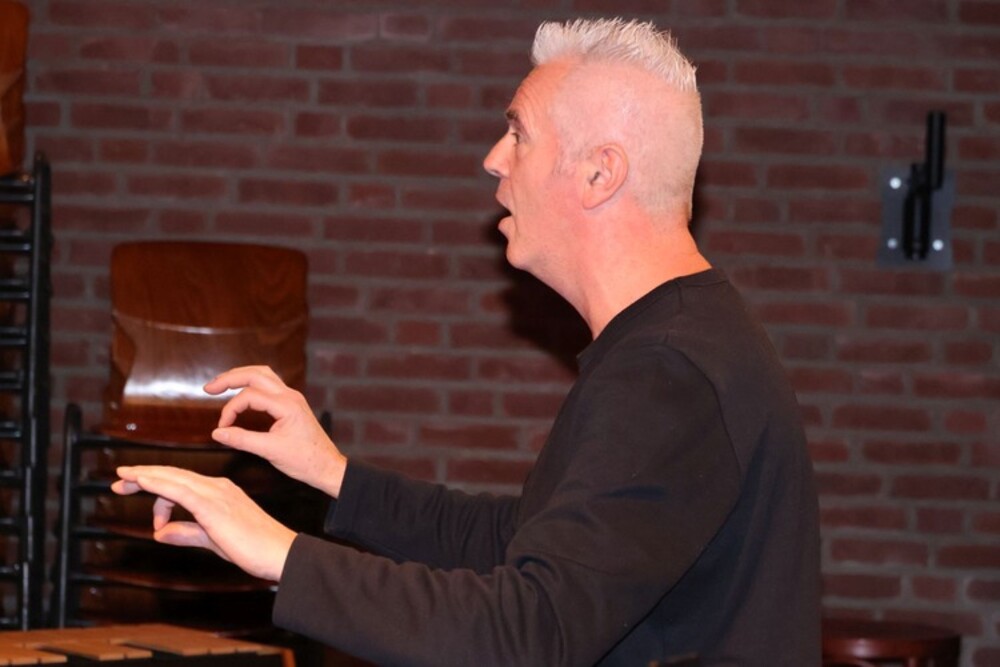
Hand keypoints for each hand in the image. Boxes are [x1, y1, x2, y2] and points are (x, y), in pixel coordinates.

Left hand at [112, 465, 295, 581]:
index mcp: (220, 492)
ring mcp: (216, 493)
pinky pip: (179, 490)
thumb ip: (187, 533)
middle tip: (119, 479)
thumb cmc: (254, 548)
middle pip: (173, 475)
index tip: (136, 493)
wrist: (278, 552)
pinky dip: (157, 483)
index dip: (155, 486)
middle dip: (144, 475)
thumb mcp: (213, 540)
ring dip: (146, 476)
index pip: (181, 483)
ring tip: (123, 479)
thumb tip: (161, 533)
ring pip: (173, 478)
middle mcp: (218, 487)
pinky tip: (141, 481)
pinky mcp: (212, 505)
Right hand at [204, 365, 346, 497]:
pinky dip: (252, 385)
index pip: (250, 396)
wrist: (327, 466)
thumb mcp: (270, 451)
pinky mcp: (291, 404)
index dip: (231, 409)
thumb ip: (242, 440)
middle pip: (255, 374)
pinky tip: (241, 391)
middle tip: (209, 387)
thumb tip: (218, 433)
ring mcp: (292, 398)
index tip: (222, 427)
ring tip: (222, 384)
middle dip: (230, 378)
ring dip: (241, 377)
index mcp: (287, 405)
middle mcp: (290, 396)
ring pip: (263, 375)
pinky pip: (269, 385)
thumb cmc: (306, 460)